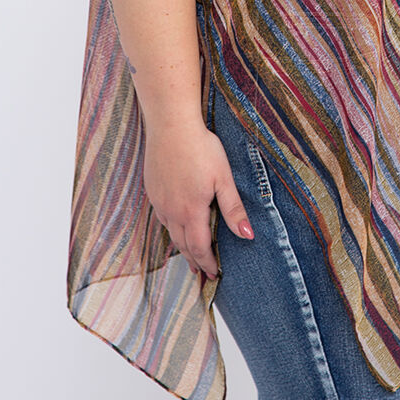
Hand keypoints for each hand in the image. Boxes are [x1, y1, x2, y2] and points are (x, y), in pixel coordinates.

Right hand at [143, 120, 253, 279]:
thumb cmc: (200, 148)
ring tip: (190, 255)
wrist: (171, 126)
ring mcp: (159, 201)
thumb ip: (233, 209)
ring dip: (181, 246)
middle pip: (183, 244)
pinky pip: (161, 217)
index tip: (214, 273)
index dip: (207, 262)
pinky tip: (175, 226)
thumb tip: (247, 236)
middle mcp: (172, 211)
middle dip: (194, 260)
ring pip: (170, 232)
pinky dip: (171, 228)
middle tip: (202, 273)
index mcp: (191, 211)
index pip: (199, 247)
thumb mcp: (223, 178)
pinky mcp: (152, 189)